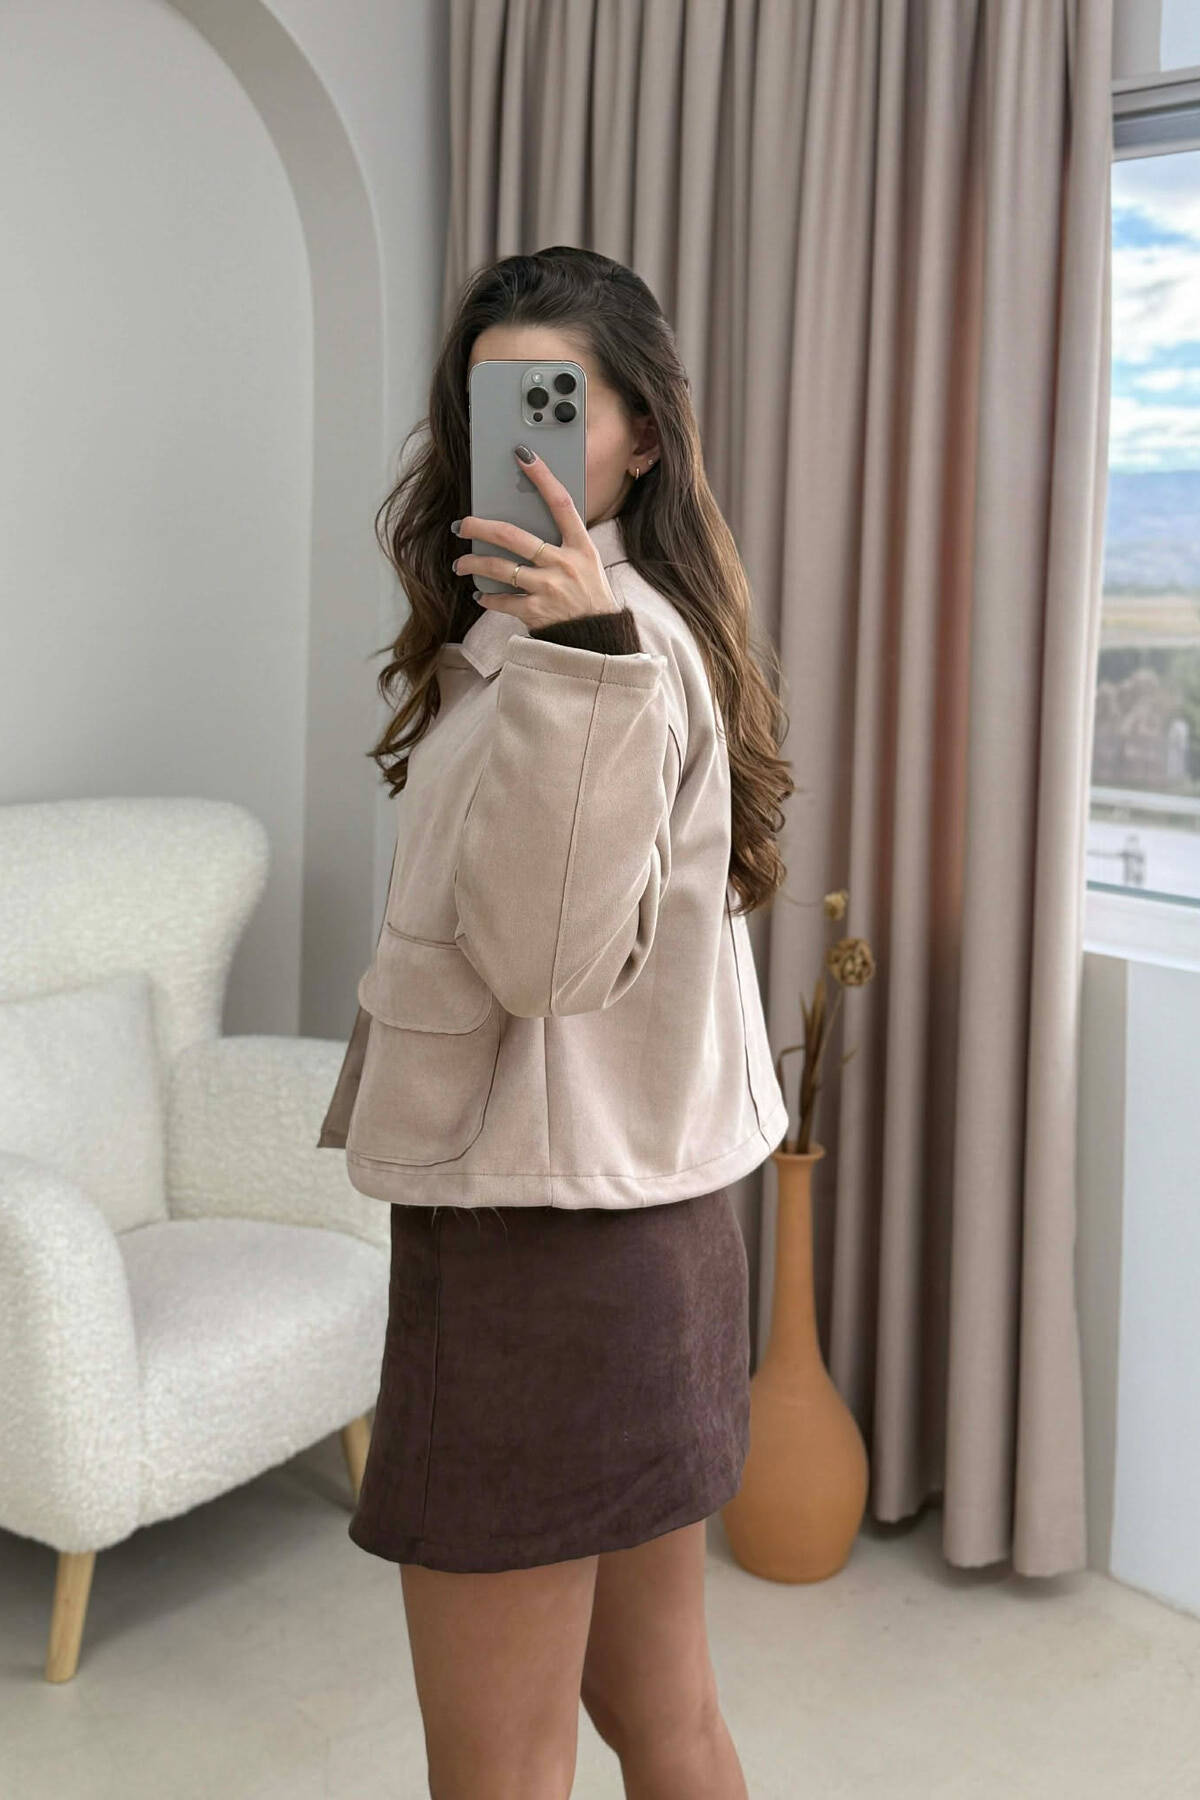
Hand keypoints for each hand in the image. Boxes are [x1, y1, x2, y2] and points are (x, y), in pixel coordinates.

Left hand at [450, 445, 619, 628]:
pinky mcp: (537, 613)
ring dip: (474, 564)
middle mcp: (565, 565)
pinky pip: (502, 601)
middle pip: (514, 537)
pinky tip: (480, 594)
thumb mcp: (587, 564)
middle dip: (482, 526)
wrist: (599, 641)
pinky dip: (488, 598)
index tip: (523, 455)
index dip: (543, 477)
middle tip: (462, 523)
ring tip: (462, 564)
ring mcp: (549, 589)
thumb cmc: (591, 598)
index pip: (561, 503)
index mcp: (582, 547)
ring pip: (500, 569)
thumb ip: (563, 545)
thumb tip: (526, 525)